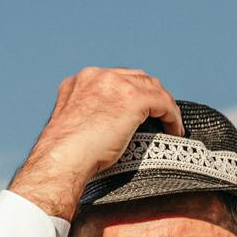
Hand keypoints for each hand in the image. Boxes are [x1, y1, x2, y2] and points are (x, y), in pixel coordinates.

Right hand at [7, 67, 184, 220]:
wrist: (61, 160)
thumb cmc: (65, 155)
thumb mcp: (75, 126)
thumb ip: (90, 117)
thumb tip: (106, 129)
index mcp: (81, 81)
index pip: (116, 79)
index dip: (133, 92)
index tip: (142, 110)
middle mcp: (97, 76)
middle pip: (137, 78)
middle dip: (151, 95)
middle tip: (161, 116)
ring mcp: (115, 84)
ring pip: (152, 87)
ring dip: (165, 105)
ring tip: (171, 125)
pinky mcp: (132, 99)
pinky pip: (162, 102)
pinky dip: (172, 116)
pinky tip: (174, 131)